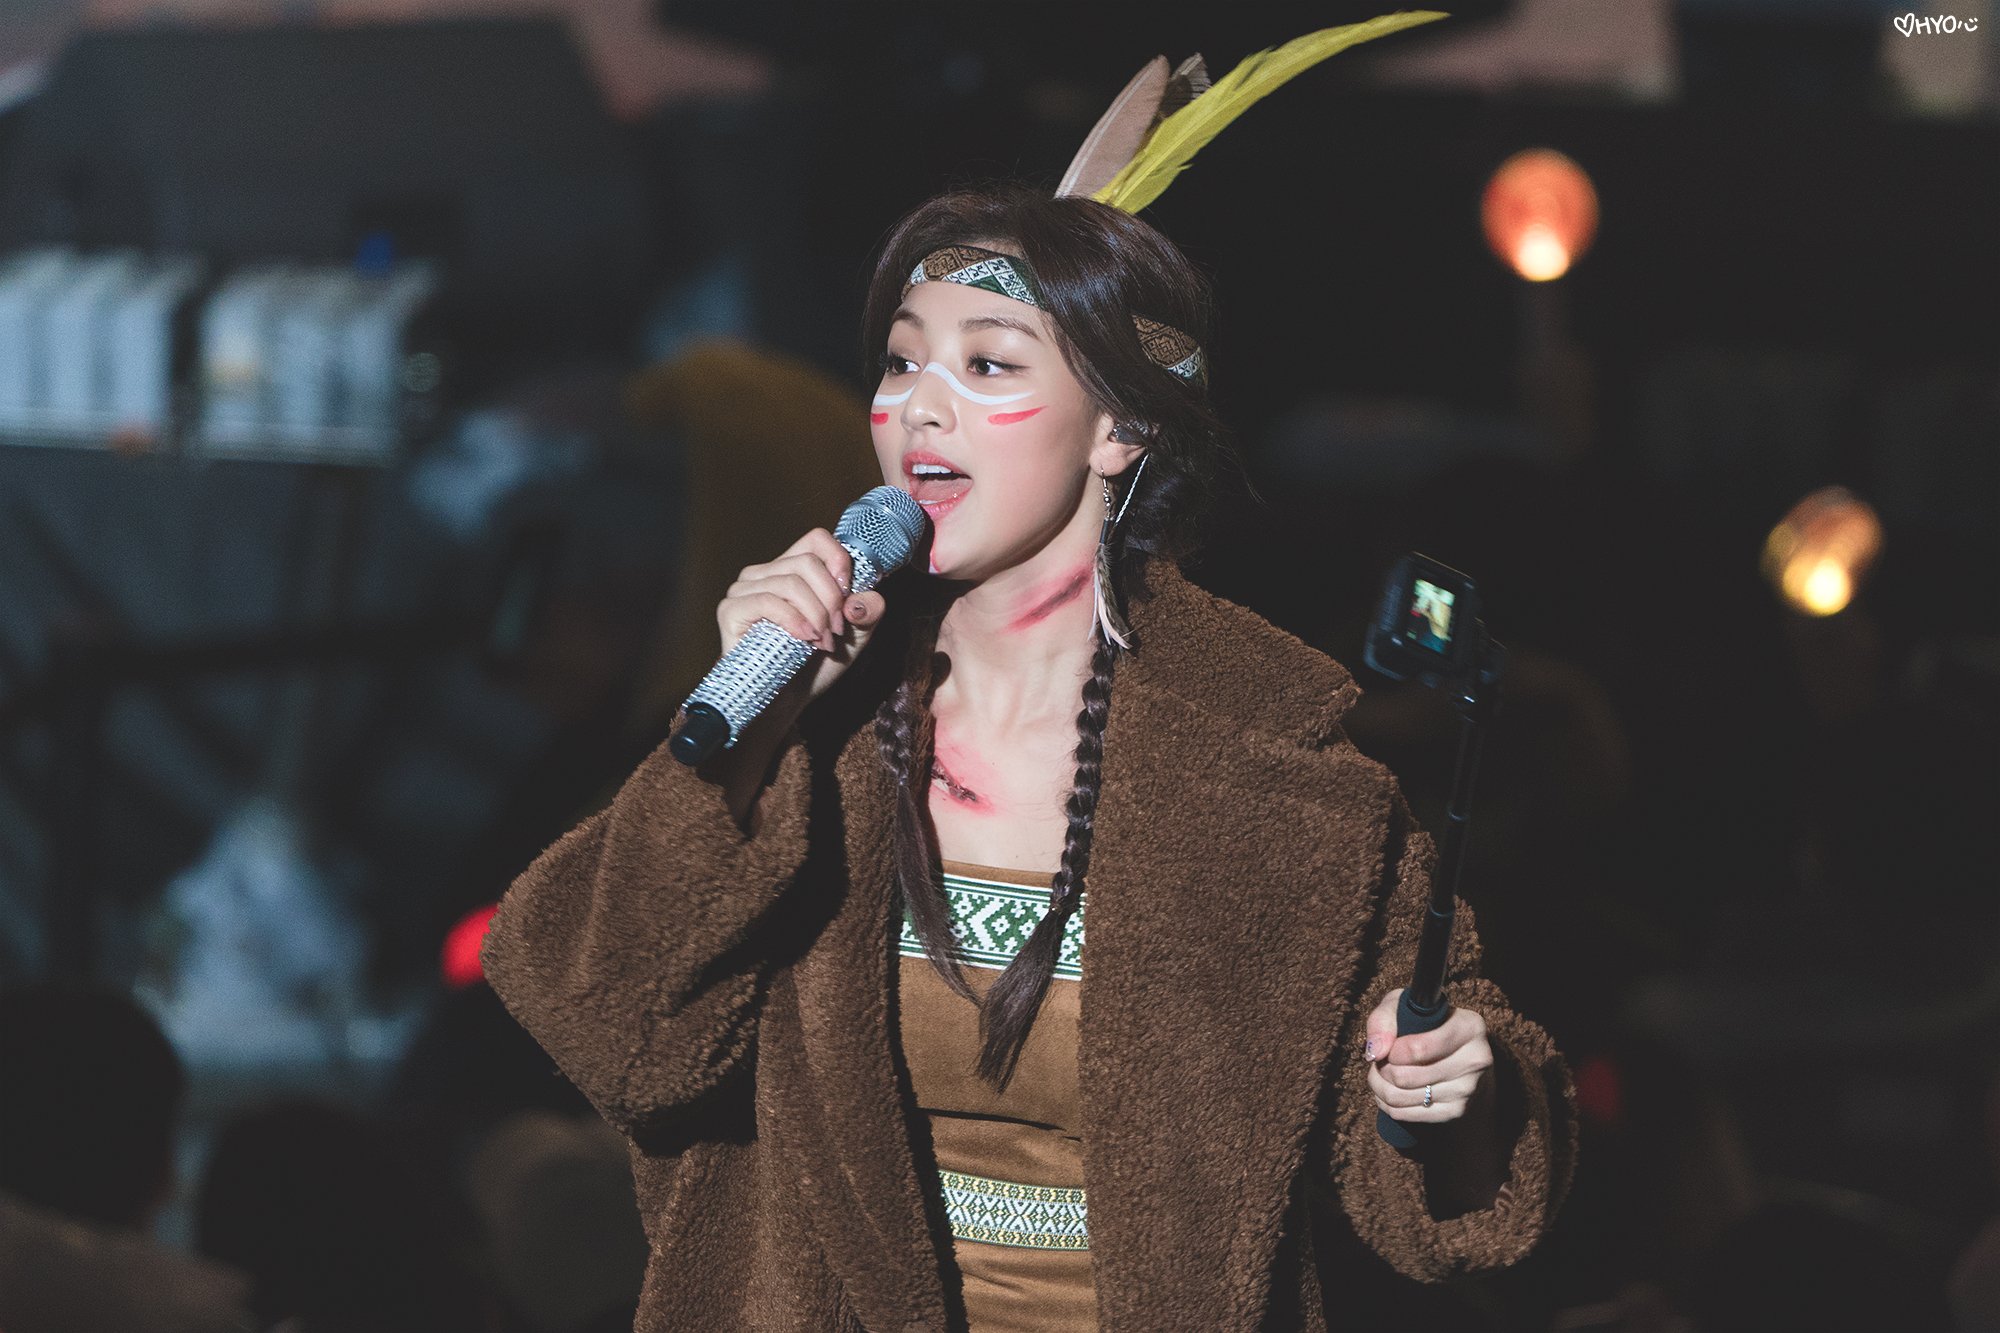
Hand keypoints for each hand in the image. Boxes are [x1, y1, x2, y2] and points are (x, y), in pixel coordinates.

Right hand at [717, 528, 887, 705]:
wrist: (787, 701)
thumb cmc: (816, 665)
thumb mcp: (855, 635)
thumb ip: (867, 611)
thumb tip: (864, 599)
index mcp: (793, 569)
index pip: (817, 539)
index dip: (839, 560)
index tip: (849, 595)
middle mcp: (766, 573)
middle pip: (807, 561)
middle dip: (831, 599)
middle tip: (836, 630)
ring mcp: (745, 589)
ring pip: (790, 581)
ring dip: (816, 616)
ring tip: (822, 642)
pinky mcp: (731, 610)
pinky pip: (767, 600)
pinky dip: (793, 620)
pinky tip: (804, 639)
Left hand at [1364, 989, 1493, 1124]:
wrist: (1460, 1054)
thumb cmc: (1428, 1024)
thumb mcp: (1406, 1007)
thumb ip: (1384, 1019)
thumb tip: (1376, 1052)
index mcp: (1469, 1027)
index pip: (1420, 1049)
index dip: (1393, 1052)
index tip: (1389, 1048)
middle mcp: (1475, 1060)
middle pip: (1405, 1077)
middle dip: (1383, 1069)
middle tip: (1382, 1060)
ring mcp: (1467, 1089)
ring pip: (1400, 1096)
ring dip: (1381, 1085)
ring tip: (1382, 1073)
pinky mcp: (1456, 1111)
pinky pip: (1404, 1113)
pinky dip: (1387, 1103)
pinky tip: (1390, 1089)